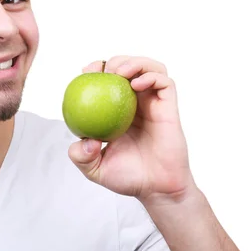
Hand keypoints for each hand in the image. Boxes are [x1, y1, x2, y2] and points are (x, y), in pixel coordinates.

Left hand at [68, 56, 196, 203]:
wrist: (156, 190)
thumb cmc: (128, 178)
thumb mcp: (93, 168)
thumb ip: (80, 156)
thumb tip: (84, 139)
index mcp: (117, 111)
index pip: (107, 80)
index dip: (96, 69)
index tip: (85, 72)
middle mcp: (136, 103)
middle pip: (128, 66)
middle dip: (115, 60)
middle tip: (104, 71)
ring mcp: (153, 103)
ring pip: (149, 67)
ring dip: (134, 62)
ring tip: (120, 73)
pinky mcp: (169, 107)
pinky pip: (165, 82)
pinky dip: (151, 76)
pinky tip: (136, 85)